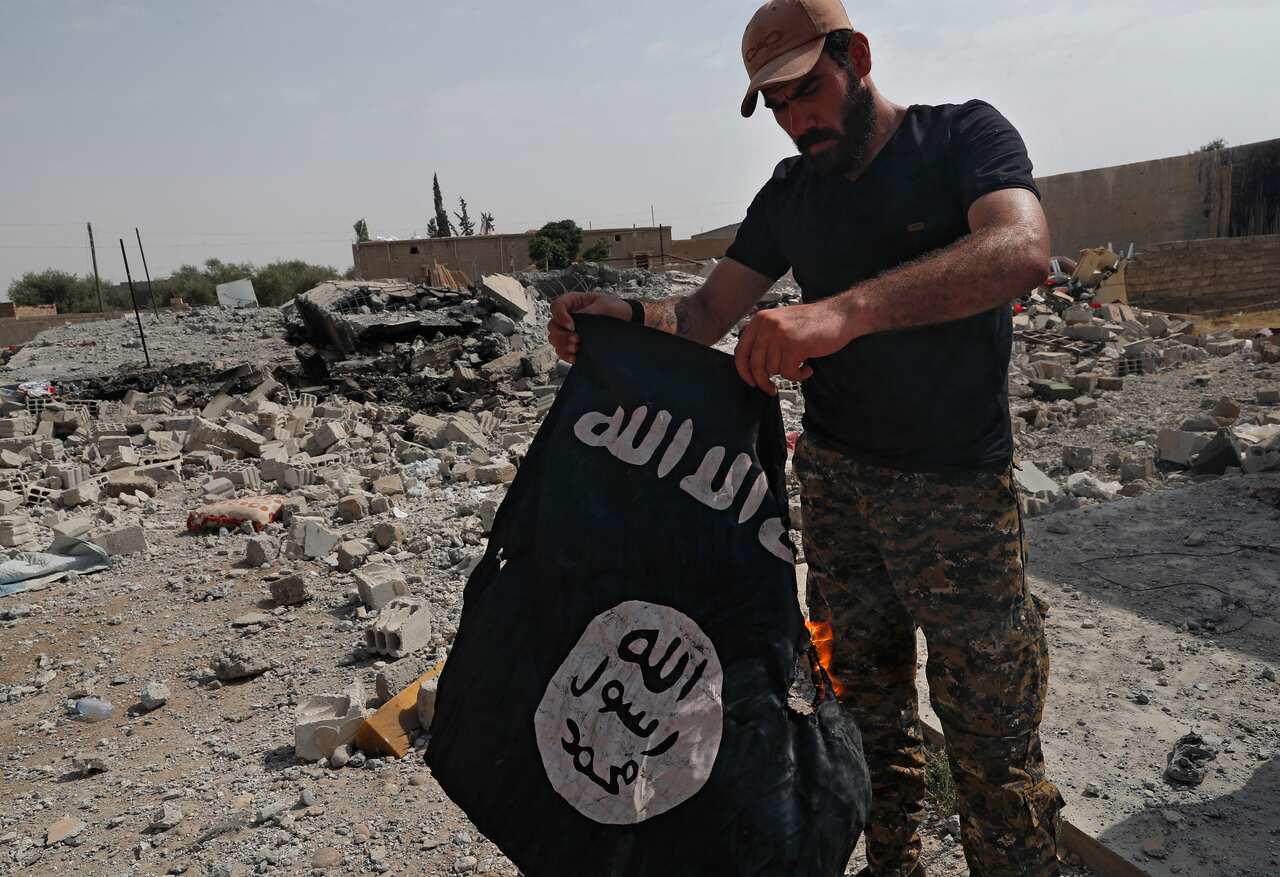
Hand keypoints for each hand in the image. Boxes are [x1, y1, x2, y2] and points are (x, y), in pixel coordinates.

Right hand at [548, 291, 630, 363]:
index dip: (560, 316)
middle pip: (553, 326)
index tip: (572, 325)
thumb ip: (590, 311)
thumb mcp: (605, 304)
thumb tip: (577, 320)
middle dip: (562, 335)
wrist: (625, 321)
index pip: (556, 307)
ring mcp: (568, 331)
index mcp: (572, 302)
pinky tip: (574, 358)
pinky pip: (561, 351)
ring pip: (554, 339)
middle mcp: (566, 316)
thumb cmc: (614, 308)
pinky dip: (565, 355)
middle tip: (576, 340)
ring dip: (562, 345)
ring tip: (576, 348)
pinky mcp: (573, 343)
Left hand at [733, 299, 854, 395]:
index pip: (741, 350)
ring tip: (800, 365)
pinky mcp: (794, 345)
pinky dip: (798, 375)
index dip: (743, 370)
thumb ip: (765, 337)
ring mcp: (780, 334)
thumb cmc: (814, 322)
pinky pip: (788, 373)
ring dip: (788, 373)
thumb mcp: (782, 322)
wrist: (841, 315)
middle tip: (770, 389)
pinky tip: (807, 368)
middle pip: (755, 364)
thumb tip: (752, 364)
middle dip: (762, 381)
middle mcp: (767, 325)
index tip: (750, 381)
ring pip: (773, 369)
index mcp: (760, 319)